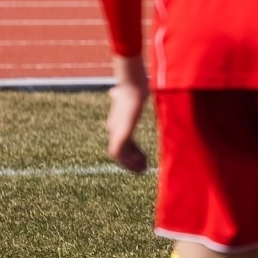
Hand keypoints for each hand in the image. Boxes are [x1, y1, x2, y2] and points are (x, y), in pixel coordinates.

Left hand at [107, 54, 149, 173]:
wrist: (132, 87)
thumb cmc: (134, 88)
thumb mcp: (125, 95)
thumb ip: (119, 95)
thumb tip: (114, 91)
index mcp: (117, 121)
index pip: (124, 141)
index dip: (133, 150)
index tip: (144, 156)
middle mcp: (114, 128)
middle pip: (120, 150)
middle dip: (131, 160)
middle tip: (143, 168)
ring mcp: (116, 131)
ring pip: (119, 155)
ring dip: (130, 163)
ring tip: (143, 169)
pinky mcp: (120, 134)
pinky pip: (119, 153)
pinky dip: (128, 160)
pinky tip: (141, 162)